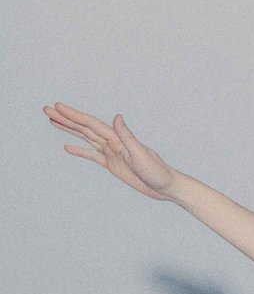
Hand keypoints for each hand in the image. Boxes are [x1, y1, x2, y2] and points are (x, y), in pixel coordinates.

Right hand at [45, 105, 179, 199]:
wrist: (167, 187)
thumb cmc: (158, 172)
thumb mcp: (141, 154)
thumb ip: (127, 136)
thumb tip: (117, 117)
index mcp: (117, 139)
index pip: (91, 124)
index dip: (73, 115)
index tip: (57, 106)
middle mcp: (113, 143)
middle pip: (84, 127)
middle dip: (65, 118)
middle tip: (46, 109)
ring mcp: (112, 153)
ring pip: (85, 138)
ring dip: (69, 129)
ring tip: (52, 121)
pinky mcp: (113, 165)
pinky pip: (92, 155)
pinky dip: (80, 150)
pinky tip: (68, 147)